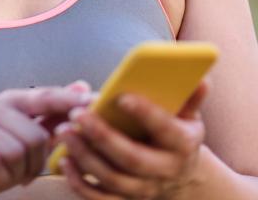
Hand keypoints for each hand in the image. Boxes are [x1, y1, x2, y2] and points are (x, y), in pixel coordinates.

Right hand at [0, 82, 91, 199]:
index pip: (42, 97)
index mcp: (8, 100)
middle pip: (34, 135)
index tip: (91, 102)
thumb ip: (52, 114)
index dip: (67, 100)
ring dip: (17, 173)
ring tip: (10, 174)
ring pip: (15, 152)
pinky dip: (0, 180)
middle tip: (27, 171)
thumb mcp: (27, 138)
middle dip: (37, 162)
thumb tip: (82, 86)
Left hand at [57, 81, 208, 199]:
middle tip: (77, 115)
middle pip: (132, 158)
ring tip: (64, 132)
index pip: (165, 129)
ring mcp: (144, 189)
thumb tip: (201, 77)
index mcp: (182, 144)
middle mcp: (164, 171)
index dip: (145, 113)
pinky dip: (80, 183)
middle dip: (102, 136)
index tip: (122, 96)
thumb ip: (188, 95)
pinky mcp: (125, 199)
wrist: (180, 174)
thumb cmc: (176, 131)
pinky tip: (64, 161)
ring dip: (85, 157)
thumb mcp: (187, 113)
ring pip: (112, 179)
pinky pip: (100, 198)